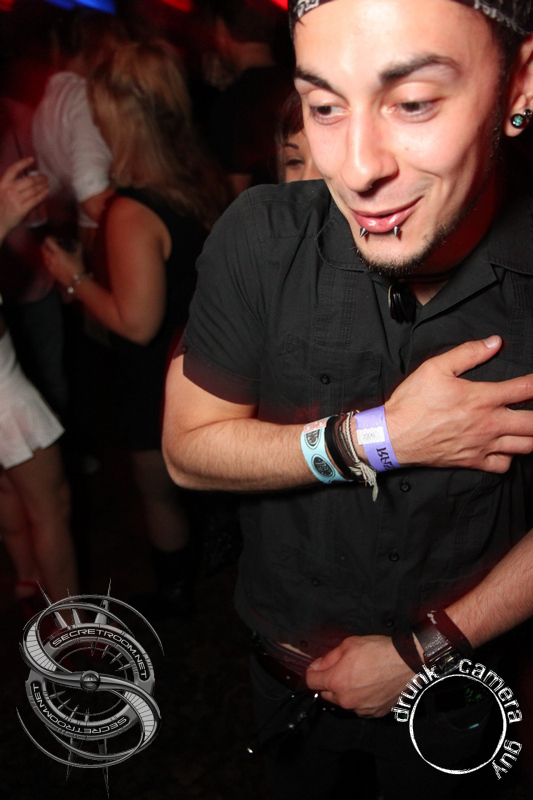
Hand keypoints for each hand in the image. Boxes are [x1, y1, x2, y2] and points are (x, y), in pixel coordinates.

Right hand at [0, 158, 47, 240]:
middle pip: (28, 180)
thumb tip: (30, 180)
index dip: (22, 163)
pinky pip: (35, 200)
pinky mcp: (21, 210)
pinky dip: (42, 195)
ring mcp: (15, 201)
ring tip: (47, 183)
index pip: (13, 170)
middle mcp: (9, 191)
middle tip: (45, 177)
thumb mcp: (2, 192)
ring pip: (33, 190)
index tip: (31, 159)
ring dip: (42, 185)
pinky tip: (46, 192)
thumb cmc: (1, 207)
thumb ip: (13, 186)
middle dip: (39, 178)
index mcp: (2, 184)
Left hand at [42, 236, 83, 288]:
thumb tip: (78, 243)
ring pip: (43, 256)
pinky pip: (46, 264)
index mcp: (58, 252)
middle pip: (43, 248)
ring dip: (46, 253)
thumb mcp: (78, 255)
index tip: (53, 238)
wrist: (77, 280)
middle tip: (50, 244)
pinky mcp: (51, 272)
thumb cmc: (77, 267)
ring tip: (51, 252)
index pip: (48, 241)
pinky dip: (48, 260)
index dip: (50, 238)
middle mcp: (52, 258)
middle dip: (46, 245)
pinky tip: (53, 261)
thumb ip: (78, 247)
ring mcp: (50, 265)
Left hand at [305, 635, 412, 716]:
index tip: (318, 668)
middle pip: (326, 694)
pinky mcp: (374, 713)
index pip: (312, 682)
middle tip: (342, 669)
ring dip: (345, 692)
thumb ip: (329, 657)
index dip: (313, 672)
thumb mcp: (349, 644)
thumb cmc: (379, 652)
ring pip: (344, 702)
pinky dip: (360, 699)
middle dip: (330, 683)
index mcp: (336, 682)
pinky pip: (360, 707)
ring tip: (359, 677)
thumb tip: (317, 665)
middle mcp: (346, 700)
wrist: (406, 663)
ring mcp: (360, 709)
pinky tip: (369, 686)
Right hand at [385, 336, 532, 471]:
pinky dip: (511, 457)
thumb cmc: (412, 403)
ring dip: (531, 435)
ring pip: (525, 446)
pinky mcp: (473, 461)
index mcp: (482, 399)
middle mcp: (488, 424)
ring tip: (528, 426)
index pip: (524, 389)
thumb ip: (468, 353)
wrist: (393, 436)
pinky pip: (504, 465)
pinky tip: (507, 447)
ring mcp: (482, 445)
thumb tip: (494, 342)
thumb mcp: (435, 367)